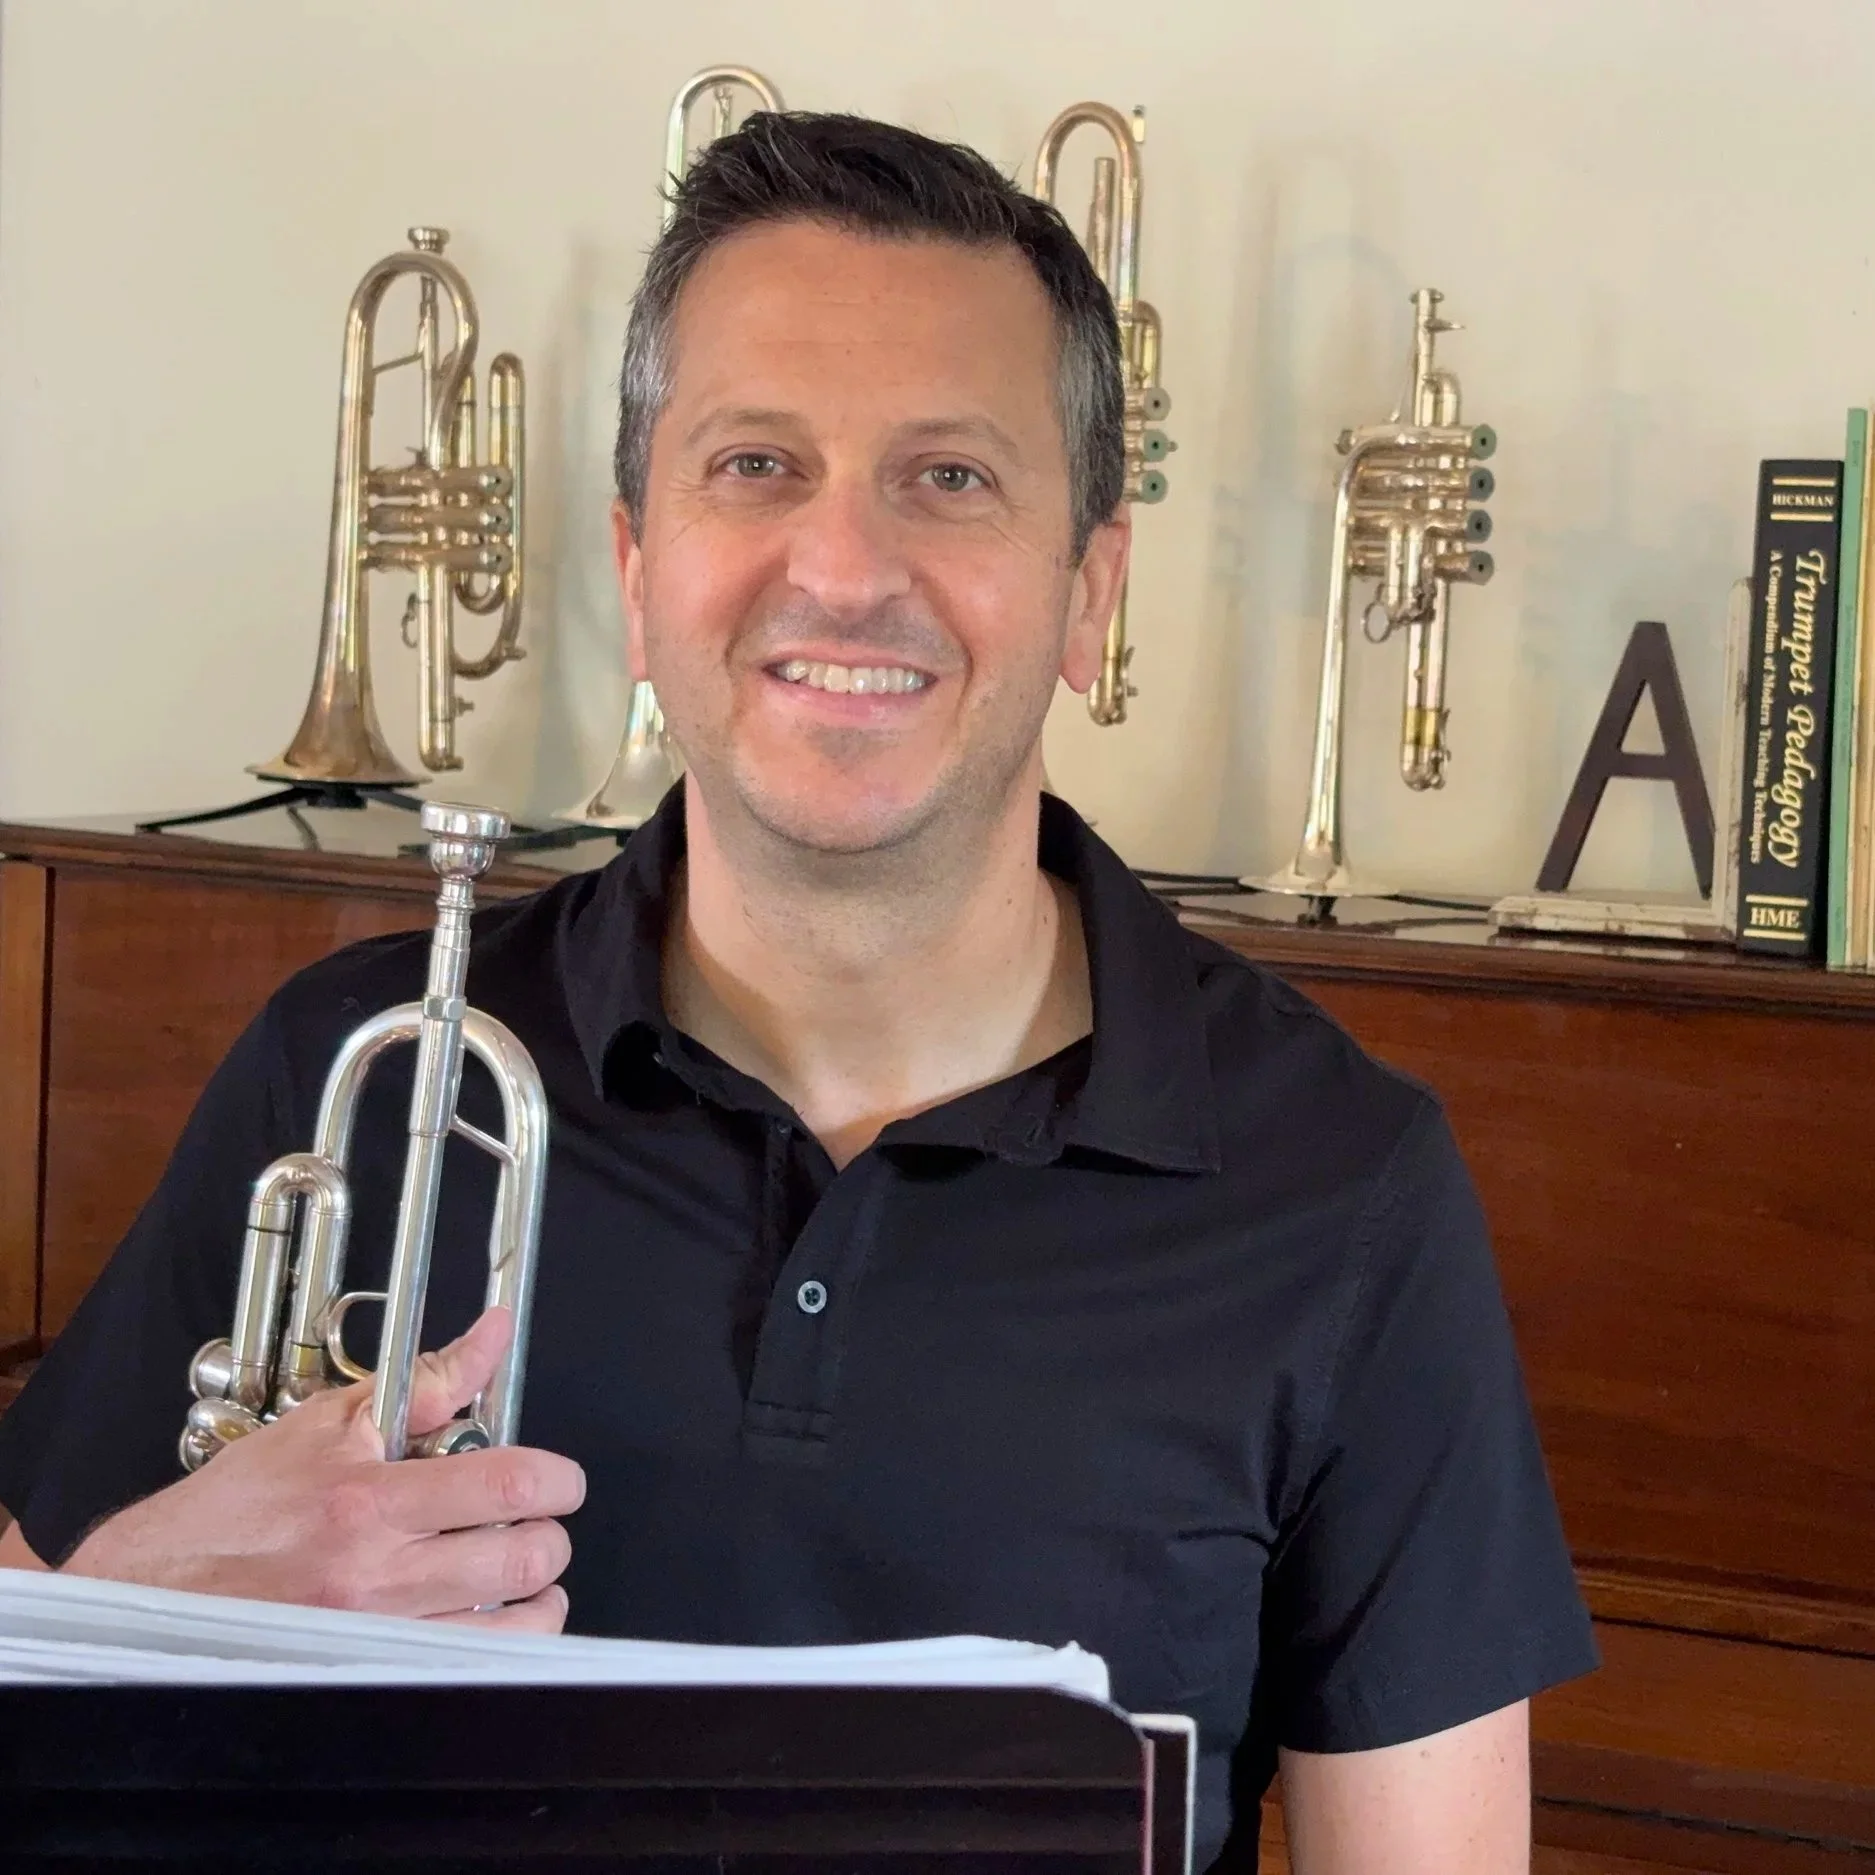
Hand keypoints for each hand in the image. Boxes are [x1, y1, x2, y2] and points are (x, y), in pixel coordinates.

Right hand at [64, 1307, 584, 1631]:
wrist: (153, 1586)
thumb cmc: (236, 1508)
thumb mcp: (327, 1424)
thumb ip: (426, 1383)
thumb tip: (490, 1337)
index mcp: (370, 1501)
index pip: (504, 1484)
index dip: (557, 1479)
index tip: (561, 1479)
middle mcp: (375, 1575)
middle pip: (522, 1559)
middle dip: (550, 1535)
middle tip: (537, 1521)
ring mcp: (373, 1635)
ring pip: (510, 1627)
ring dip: (536, 1596)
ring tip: (520, 1572)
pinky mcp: (366, 1673)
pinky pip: (468, 1667)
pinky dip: (500, 1643)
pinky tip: (488, 1616)